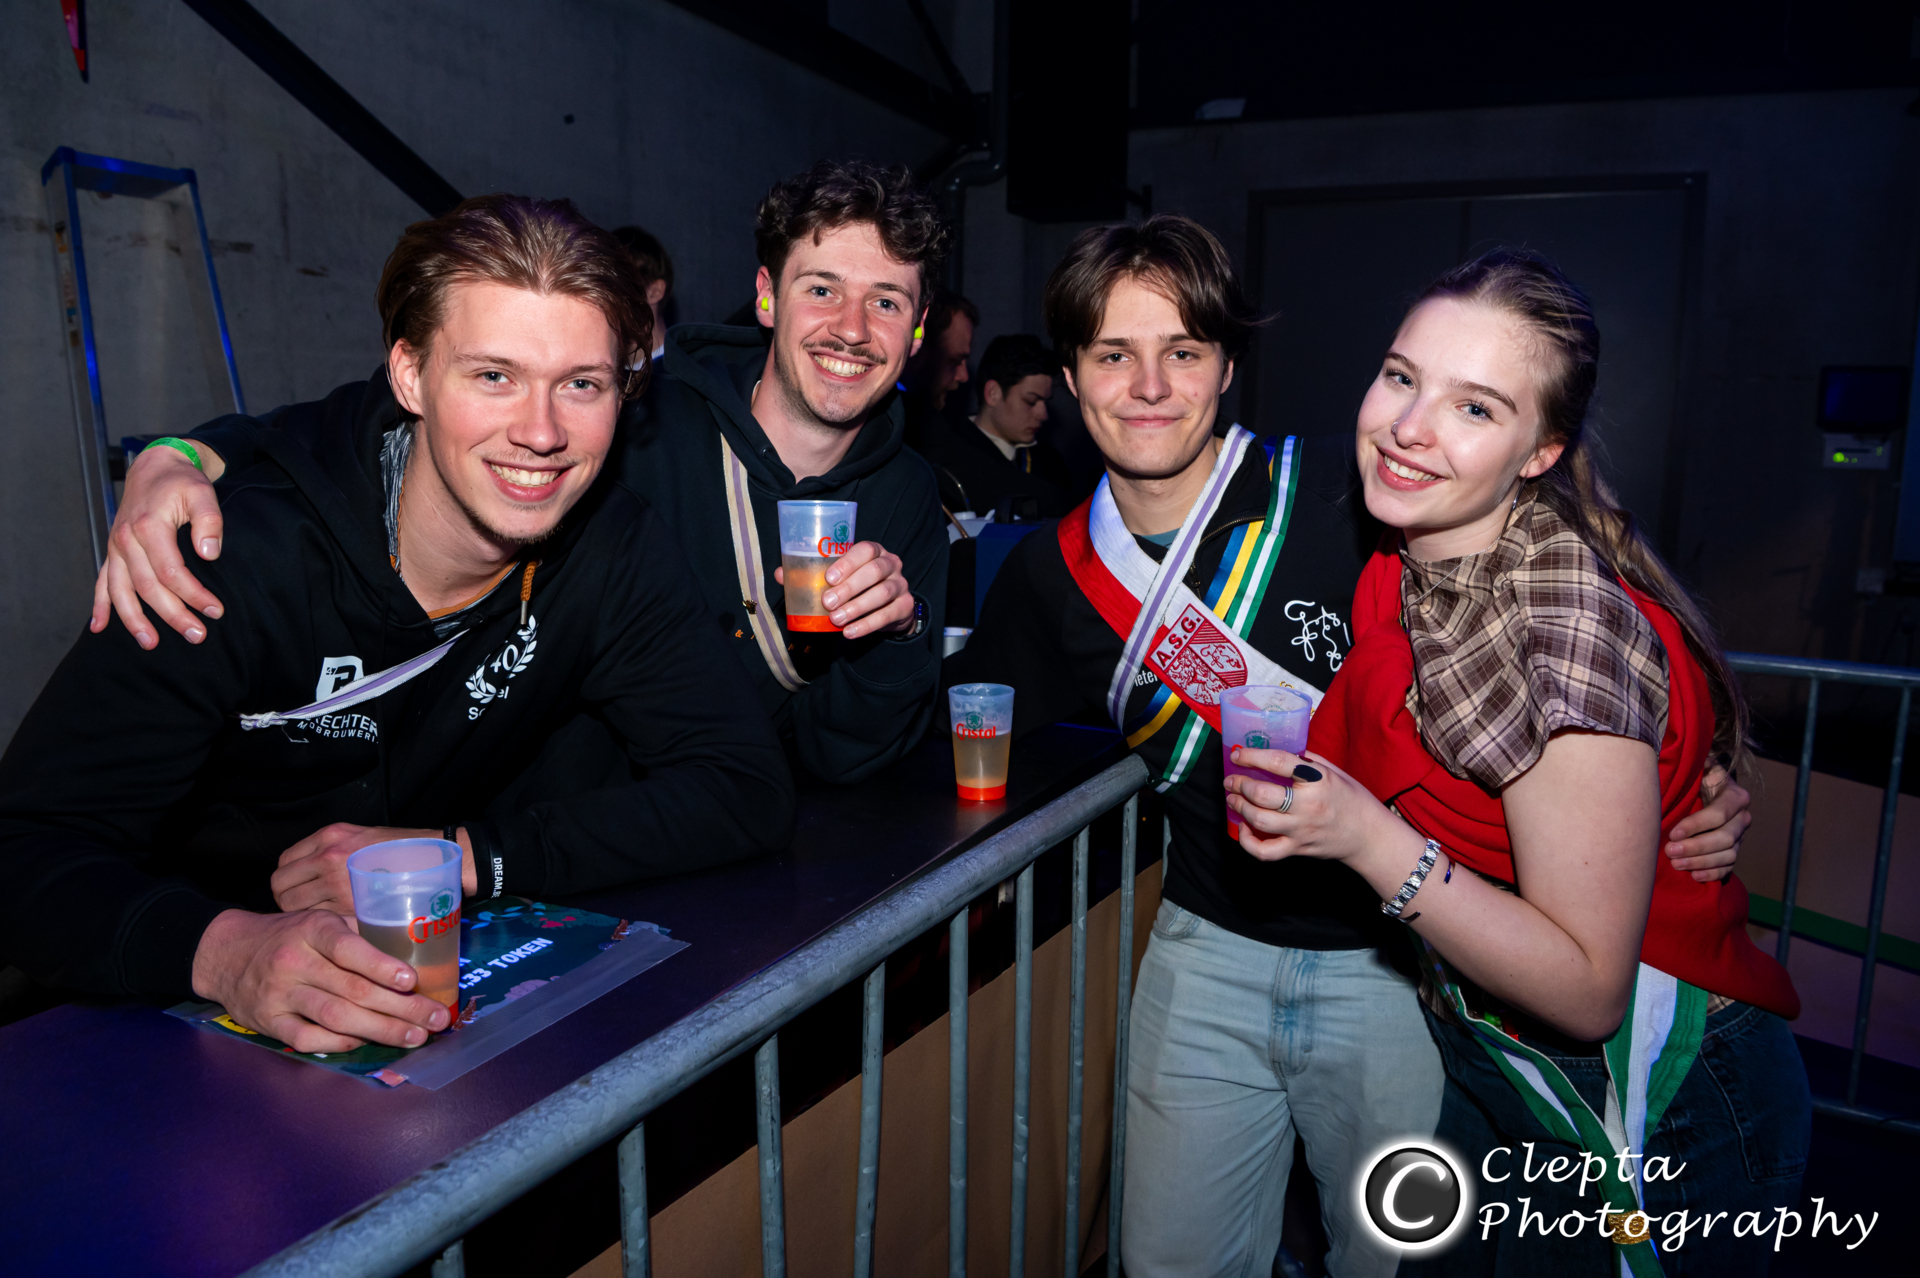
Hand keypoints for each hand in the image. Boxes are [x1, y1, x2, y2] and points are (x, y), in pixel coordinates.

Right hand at [89, 441, 227, 648]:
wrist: (155, 467)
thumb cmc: (182, 481)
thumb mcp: (203, 493)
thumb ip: (209, 521)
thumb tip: (209, 554)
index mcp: (149, 528)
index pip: (172, 572)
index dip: (194, 595)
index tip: (216, 611)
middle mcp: (126, 540)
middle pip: (148, 588)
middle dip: (172, 615)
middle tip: (197, 636)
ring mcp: (116, 547)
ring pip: (121, 591)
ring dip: (134, 620)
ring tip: (151, 644)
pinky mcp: (113, 551)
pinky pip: (102, 582)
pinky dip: (100, 605)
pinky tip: (99, 627)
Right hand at [190, 908, 451, 1052]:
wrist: (225, 953)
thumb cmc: (287, 936)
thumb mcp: (318, 921)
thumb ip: (357, 934)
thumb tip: (410, 950)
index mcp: (312, 930)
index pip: (350, 949)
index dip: (382, 967)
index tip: (412, 980)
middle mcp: (295, 962)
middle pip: (353, 990)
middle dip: (401, 1008)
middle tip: (435, 1019)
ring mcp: (279, 995)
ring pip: (336, 1017)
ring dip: (380, 1030)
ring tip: (414, 1037)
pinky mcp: (268, 1022)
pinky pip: (308, 1038)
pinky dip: (340, 1042)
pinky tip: (366, 1043)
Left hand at [273, 823, 476, 915]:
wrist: (438, 862)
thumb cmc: (404, 851)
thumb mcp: (362, 837)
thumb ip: (332, 851)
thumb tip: (308, 874)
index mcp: (330, 837)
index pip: (284, 863)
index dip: (288, 881)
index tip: (300, 889)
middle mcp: (328, 856)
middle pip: (282, 887)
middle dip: (289, 900)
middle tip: (307, 909)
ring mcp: (338, 882)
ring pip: (295, 908)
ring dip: (303, 917)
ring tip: (322, 920)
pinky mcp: (351, 904)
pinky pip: (320, 921)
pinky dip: (324, 926)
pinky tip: (337, 926)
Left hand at [775, 540, 912, 639]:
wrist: (889, 607)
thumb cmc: (858, 586)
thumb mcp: (840, 577)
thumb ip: (813, 574)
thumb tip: (781, 574)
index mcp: (874, 551)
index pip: (865, 550)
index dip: (848, 562)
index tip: (828, 578)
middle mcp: (891, 563)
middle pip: (875, 571)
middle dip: (850, 588)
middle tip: (828, 603)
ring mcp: (901, 584)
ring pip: (882, 593)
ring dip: (857, 608)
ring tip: (836, 620)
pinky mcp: (905, 606)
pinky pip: (887, 615)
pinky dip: (867, 625)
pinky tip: (849, 632)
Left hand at [1224, 746, 1406, 868]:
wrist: (1369, 836)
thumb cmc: (1352, 800)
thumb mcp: (1335, 772)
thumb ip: (1306, 762)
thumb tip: (1277, 750)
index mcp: (1319, 780)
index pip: (1279, 762)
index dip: (1253, 756)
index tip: (1238, 753)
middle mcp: (1308, 806)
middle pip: (1263, 794)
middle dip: (1240, 784)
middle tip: (1231, 779)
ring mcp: (1301, 830)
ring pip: (1259, 820)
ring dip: (1239, 807)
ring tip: (1233, 798)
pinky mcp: (1297, 849)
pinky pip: (1265, 851)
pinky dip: (1247, 842)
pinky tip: (1244, 828)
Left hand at [1665, 764, 1749, 882]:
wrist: (1703, 789)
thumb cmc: (1692, 778)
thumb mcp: (1693, 767)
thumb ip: (1686, 765)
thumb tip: (1662, 759)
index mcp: (1734, 794)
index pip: (1719, 814)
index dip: (1696, 825)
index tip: (1672, 832)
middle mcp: (1742, 816)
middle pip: (1725, 838)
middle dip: (1696, 847)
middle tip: (1669, 852)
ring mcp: (1740, 836)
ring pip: (1728, 854)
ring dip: (1701, 862)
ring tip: (1676, 864)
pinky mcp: (1734, 850)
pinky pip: (1729, 866)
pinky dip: (1713, 873)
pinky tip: (1694, 876)